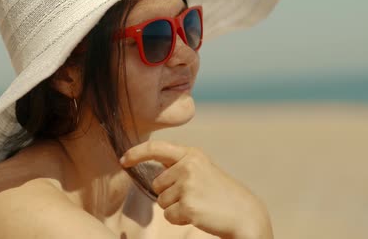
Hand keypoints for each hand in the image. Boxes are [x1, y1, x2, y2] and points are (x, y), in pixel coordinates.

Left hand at [120, 140, 272, 238]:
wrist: (244, 213)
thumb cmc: (220, 194)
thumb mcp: (202, 170)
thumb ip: (179, 166)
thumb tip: (153, 172)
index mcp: (192, 155)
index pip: (156, 148)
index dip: (136, 153)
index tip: (123, 160)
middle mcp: (188, 166)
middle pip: (157, 184)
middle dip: (169, 194)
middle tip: (194, 196)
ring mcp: (188, 185)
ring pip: (162, 201)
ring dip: (175, 208)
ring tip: (198, 205)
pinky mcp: (188, 205)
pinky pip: (169, 216)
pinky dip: (180, 219)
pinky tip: (199, 215)